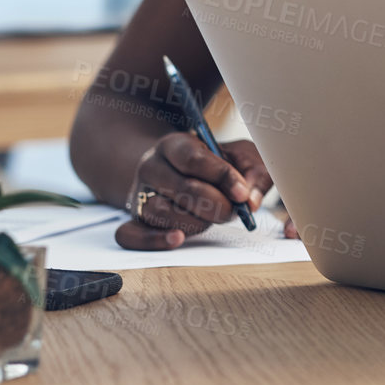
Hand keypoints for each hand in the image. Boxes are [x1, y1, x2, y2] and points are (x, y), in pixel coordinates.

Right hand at [115, 135, 279, 249]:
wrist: (179, 170)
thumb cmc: (216, 162)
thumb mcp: (240, 156)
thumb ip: (253, 173)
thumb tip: (252, 203)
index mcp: (175, 144)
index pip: (194, 159)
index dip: (221, 177)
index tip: (242, 193)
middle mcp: (151, 166)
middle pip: (181, 188)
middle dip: (215, 204)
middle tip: (234, 211)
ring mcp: (139, 194)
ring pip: (161, 212)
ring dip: (195, 222)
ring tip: (211, 218)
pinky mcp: (134, 219)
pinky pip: (131, 234)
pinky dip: (153, 240)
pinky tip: (177, 239)